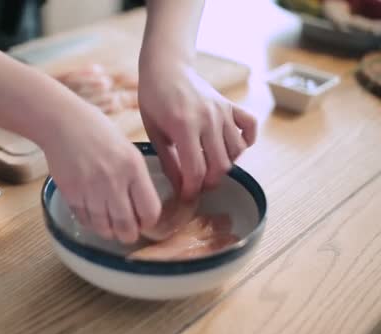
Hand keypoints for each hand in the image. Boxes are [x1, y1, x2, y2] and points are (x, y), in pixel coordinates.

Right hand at [40, 106, 160, 243]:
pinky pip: (85, 219)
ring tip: (111, 228)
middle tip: (128, 233)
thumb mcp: (128, 149)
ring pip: (104, 227)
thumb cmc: (98, 132)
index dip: (149, 223)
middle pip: (126, 226)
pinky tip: (94, 217)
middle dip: (129, 235)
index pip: (149, 211)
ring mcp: (90, 188)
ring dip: (109, 232)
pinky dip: (91, 223)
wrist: (63, 123)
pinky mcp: (71, 193)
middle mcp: (113, 180)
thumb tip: (143, 207)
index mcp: (133, 168)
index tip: (145, 222)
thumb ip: (137, 177)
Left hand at [138, 61, 256, 199]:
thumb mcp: (154, 132)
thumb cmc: (154, 99)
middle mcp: (208, 119)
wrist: (166, 68)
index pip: (196, 170)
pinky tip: (230, 147)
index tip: (186, 196)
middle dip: (208, 182)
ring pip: (236, 151)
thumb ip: (169, 161)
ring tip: (208, 166)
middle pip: (220, 165)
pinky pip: (249, 128)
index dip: (192, 189)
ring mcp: (222, 111)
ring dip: (224, 165)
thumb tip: (180, 187)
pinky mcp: (230, 105)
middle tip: (197, 184)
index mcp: (184, 126)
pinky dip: (246, 141)